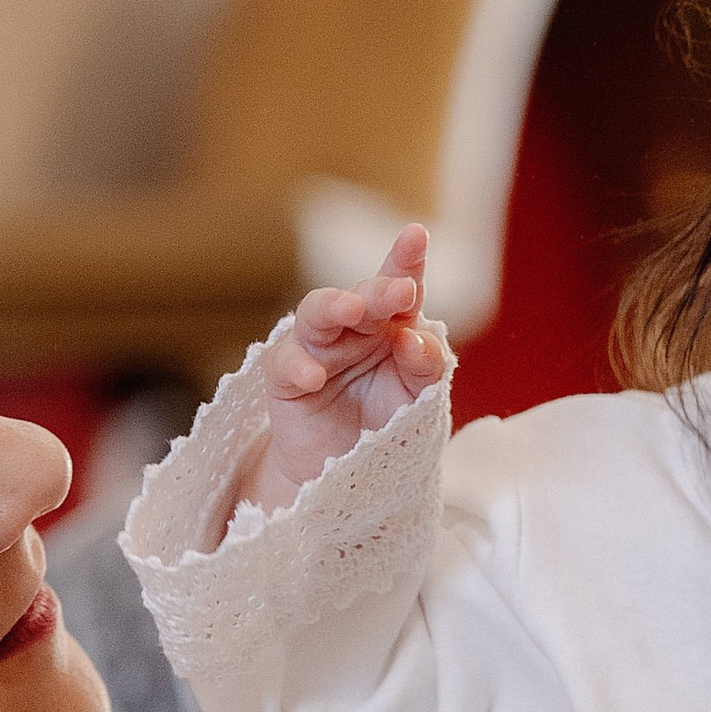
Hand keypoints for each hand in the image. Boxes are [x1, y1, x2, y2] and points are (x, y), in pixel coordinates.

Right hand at [225, 224, 450, 526]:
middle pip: (361, 296)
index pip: (398, 285)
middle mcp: (351, 328)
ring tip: (351, 310)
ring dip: (333, 307)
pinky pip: (285, 364)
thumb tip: (414, 337)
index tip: (416, 236)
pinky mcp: (284, 379)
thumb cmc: (386, 425)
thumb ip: (426, 365)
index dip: (405, 260)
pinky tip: (314, 376)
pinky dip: (299, 367)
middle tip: (401, 290)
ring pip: (316, 314)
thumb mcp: (419, 397)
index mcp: (389, 324)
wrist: (348, 475)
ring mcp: (315, 349)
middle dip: (379, 290)